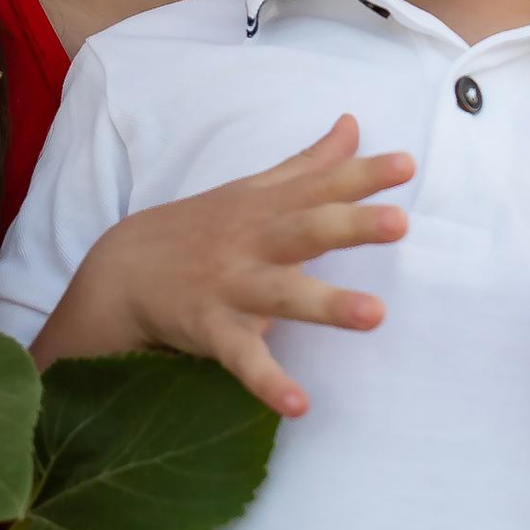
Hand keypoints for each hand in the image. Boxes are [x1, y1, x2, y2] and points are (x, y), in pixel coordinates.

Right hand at [43, 115, 411, 421]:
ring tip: (375, 315)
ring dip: (326, 304)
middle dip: (351, 226)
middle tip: (400, 223)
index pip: (321, 186)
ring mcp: (232, 286)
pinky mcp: (211, 331)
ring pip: (282, 294)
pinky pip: (243, 359)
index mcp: (268, 207)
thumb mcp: (255, 189)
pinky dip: (268, 382)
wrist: (121, 272)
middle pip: (306, 230)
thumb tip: (354, 124)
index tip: (407, 165)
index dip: (363, 174)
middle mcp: (254, 242)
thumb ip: (310, 164)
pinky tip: (299, 405)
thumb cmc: (204, 228)